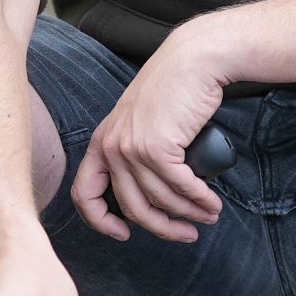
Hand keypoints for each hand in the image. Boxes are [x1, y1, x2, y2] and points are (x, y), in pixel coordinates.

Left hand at [71, 25, 227, 241]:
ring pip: (159, 200)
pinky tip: (211, 203)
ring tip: (208, 215)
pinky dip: (199, 200)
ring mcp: (132, 147)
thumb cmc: (172, 90)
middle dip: (163, 228)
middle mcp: (110, 147)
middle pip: (131, 207)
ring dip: (188, 214)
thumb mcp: (139, 122)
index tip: (124, 234)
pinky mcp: (157, 146)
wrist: (191, 61)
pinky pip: (179, 186)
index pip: (84, 194)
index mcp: (100, 142)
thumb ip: (135, 152)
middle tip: (186, 234)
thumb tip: (153, 196)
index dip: (100, 221)